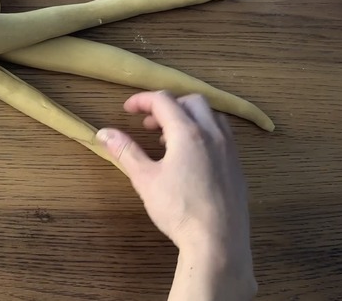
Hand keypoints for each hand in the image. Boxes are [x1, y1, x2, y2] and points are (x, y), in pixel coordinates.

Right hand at [96, 91, 255, 300]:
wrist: (217, 241)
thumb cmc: (179, 209)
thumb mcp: (145, 179)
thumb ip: (125, 151)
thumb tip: (103, 133)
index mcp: (188, 133)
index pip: (163, 101)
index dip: (142, 100)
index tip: (127, 110)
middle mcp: (213, 134)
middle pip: (191, 101)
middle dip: (167, 105)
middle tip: (148, 123)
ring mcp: (229, 149)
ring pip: (211, 115)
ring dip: (188, 117)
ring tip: (168, 138)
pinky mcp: (237, 165)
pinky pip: (222, 134)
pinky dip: (203, 131)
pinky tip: (190, 157)